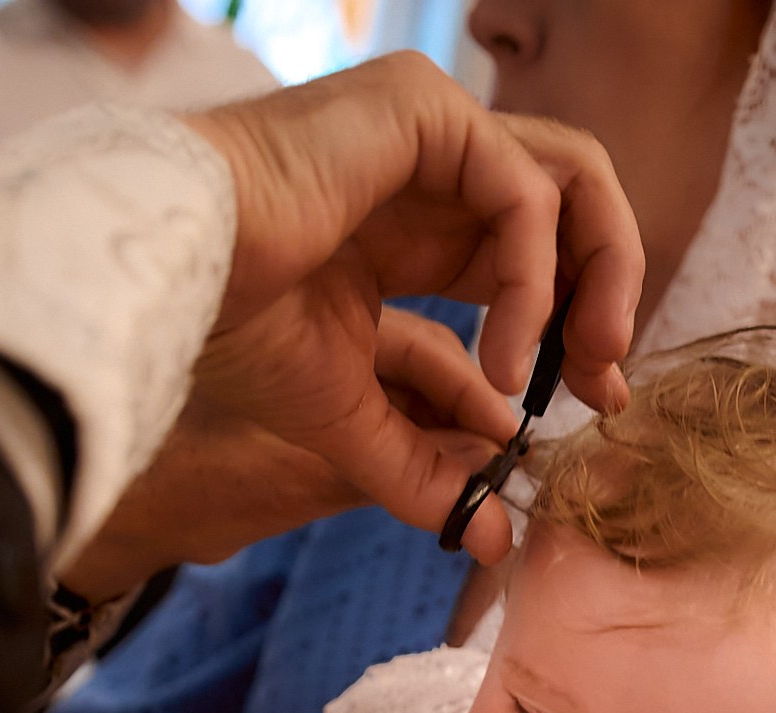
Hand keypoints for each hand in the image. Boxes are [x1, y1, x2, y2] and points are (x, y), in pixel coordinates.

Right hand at [65, 54, 642, 596]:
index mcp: (417, 220)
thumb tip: (492, 540)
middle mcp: (433, 163)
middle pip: (574, 207)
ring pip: (573, 180)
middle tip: (605, 387)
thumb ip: (425, 467)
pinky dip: (536, 285)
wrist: (168, 280)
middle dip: (607, 298)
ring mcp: (431, 127)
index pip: (536, 253)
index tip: (596, 402)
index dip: (579, 325)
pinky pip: (525, 194)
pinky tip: (505, 361)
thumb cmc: (231, 332)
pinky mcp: (425, 108)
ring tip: (582, 368)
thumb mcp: (352, 417)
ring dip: (600, 277)